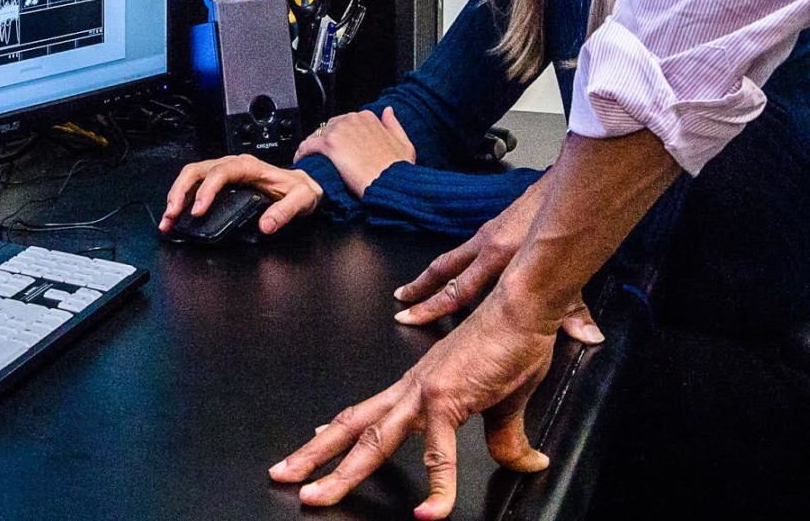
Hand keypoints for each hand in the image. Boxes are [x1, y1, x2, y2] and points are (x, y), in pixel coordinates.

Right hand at [158, 153, 321, 236]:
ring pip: (192, 176)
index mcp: (249, 166)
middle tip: (172, 215)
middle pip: (197, 171)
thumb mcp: (301, 199)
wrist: (303, 185)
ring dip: (177, 195)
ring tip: (168, 218)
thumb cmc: (301, 189)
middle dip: (181, 192)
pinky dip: (183, 198)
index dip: (206, 190)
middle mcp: (233, 165)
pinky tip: (176, 215)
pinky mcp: (221, 182)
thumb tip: (266, 225)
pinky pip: (196, 185)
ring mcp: (224, 172)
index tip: (199, 211)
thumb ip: (286, 211)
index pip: (220, 172)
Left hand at [270, 285, 562, 518]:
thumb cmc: (512, 341)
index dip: (338, 430)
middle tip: (283, 475)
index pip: (367, 411)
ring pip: (372, 440)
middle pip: (353, 426)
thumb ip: (506, 438)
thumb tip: (526, 463)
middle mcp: (412, 387)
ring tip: (317, 497)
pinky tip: (431, 513)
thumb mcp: (505, 402)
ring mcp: (425, 393)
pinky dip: (438, 489)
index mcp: (418, 385)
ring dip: (341, 472)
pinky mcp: (448, 400)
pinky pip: (441, 456)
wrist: (523, 308)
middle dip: (315, 454)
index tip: (315, 439)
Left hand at [291, 108, 415, 196]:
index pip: (347, 122)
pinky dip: (302, 153)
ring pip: (318, 135)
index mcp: (369, 118)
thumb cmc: (398, 169)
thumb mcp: (404, 144)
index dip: (342, 135)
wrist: (391, 183)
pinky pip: (308, 146)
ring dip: (314, 146)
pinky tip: (302, 161)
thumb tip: (388, 110)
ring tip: (313, 160)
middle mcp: (353, 119)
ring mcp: (340, 131)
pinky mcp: (329, 145)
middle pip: (331, 127)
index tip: (341, 147)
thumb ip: (394, 125)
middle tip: (327, 156)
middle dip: (328, 140)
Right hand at [390, 175, 602, 341]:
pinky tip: (448, 269)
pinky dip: (450, 262)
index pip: (457, 290)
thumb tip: (589, 337)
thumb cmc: (565, 227)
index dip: (433, 307)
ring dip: (429, 274)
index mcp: (499, 258)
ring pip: (450, 257)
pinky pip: (463, 248)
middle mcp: (486, 245)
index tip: (410, 317)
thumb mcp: (571, 274)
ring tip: (412, 288)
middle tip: (400, 303)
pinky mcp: (492, 226)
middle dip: (420, 290)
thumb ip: (576, 309)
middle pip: (444, 271)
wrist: (562, 189)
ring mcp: (486, 234)